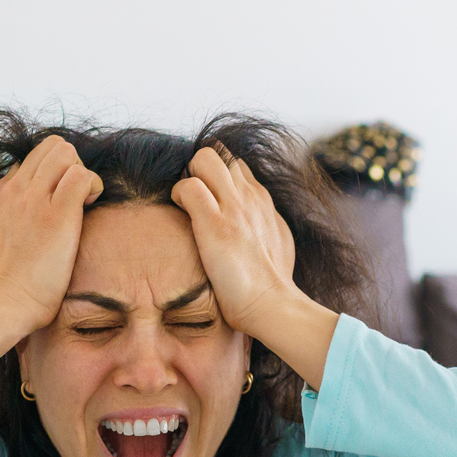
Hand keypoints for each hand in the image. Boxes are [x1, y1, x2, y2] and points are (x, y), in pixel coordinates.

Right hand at [0, 135, 102, 334]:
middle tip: (76, 196)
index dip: (52, 175)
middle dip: (71, 164)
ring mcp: (35, 200)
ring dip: (82, 171)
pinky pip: (81, 175)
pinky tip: (89, 206)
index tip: (58, 200)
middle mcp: (16, 190)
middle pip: (51, 146)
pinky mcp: (57, 216)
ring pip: (65, 151)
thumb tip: (3, 208)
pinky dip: (92, 184)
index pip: (31, 161)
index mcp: (1, 194)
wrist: (1, 302)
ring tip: (83, 201)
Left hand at [171, 145, 297, 333]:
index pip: (235, 164)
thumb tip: (255, 220)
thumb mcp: (277, 240)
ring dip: (189, 176)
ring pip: (204, 158)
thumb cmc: (272, 283)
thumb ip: (264, 221)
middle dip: (200, 167)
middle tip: (194, 198)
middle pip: (219, 152)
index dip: (217, 174)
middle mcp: (250, 196)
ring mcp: (234, 207)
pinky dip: (179, 196)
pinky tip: (182, 218)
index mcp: (263, 200)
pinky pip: (188, 186)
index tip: (209, 197)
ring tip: (188, 206)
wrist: (273, 305)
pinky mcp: (215, 224)